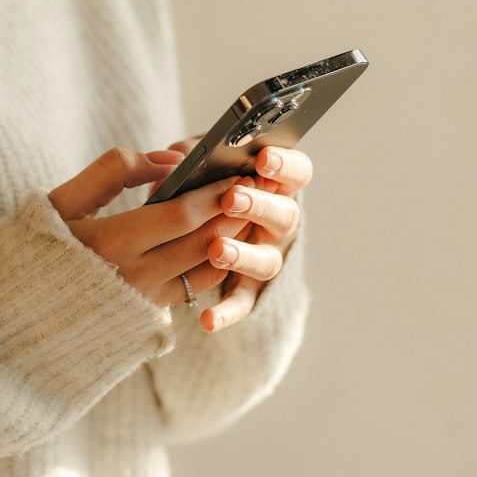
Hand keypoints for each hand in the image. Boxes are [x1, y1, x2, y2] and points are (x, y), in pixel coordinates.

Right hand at [47, 147, 256, 310]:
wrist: (17, 315)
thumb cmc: (38, 246)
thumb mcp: (62, 200)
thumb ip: (113, 171)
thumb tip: (166, 160)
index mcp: (109, 244)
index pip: (179, 216)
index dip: (212, 194)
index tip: (235, 172)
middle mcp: (132, 278)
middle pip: (201, 242)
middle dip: (232, 212)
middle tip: (255, 187)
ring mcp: (143, 303)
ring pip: (205, 269)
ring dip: (231, 239)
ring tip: (246, 210)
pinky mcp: (148, 318)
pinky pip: (193, 289)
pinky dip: (213, 262)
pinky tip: (221, 239)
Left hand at [159, 138, 312, 332]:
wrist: (195, 227)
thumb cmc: (203, 182)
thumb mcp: (201, 163)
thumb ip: (193, 157)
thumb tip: (178, 160)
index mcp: (275, 184)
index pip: (298, 171)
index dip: (285, 165)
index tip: (263, 159)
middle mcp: (278, 222)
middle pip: (286, 215)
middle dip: (259, 206)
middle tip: (232, 198)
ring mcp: (266, 256)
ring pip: (268, 261)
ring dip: (244, 255)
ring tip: (216, 250)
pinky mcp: (248, 290)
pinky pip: (242, 303)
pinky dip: (227, 312)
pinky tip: (207, 320)